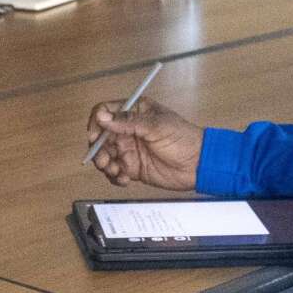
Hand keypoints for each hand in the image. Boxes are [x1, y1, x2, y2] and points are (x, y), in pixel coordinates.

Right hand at [86, 96, 204, 189]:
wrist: (198, 164)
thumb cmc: (183, 139)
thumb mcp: (156, 126)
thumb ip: (128, 122)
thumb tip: (102, 117)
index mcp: (134, 113)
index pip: (105, 112)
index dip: (96, 123)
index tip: (95, 136)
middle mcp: (128, 130)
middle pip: (101, 137)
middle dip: (98, 149)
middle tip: (103, 160)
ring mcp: (129, 149)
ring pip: (104, 155)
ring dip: (104, 165)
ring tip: (115, 171)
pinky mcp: (132, 167)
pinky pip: (114, 172)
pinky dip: (115, 177)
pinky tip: (125, 179)